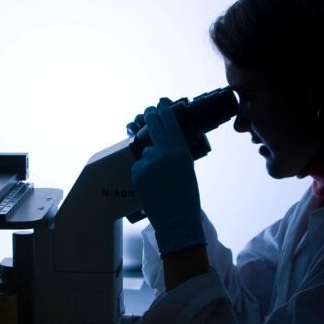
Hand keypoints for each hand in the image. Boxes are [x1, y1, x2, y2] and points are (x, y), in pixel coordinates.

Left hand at [130, 99, 204, 255]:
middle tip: (146, 112)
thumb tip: (161, 143)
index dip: (164, 111)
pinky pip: (137, 167)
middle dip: (148, 117)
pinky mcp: (137, 172)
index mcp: (181, 150)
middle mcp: (165, 152)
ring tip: (158, 179)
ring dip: (147, 160)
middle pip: (152, 126)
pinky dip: (141, 173)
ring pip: (144, 153)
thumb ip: (175, 152)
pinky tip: (150, 185)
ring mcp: (149, 161)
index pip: (170, 123)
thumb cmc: (185, 196)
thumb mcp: (186, 168)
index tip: (160, 105)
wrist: (177, 219)